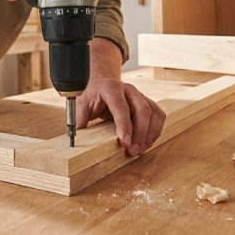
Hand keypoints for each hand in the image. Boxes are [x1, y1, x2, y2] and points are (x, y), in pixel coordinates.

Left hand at [75, 38, 165, 155]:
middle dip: (140, 133)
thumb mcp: (82, 104)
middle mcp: (129, 90)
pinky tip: (146, 143)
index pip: (121, 106)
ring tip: (140, 150)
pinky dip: (155, 132)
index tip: (125, 143)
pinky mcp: (148, 103)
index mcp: (111, 88)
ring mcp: (140, 95)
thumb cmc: (93, 95)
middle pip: (142, 109)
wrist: (103, 83)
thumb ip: (79, 118)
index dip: (124, 125)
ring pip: (154, 113)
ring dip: (149, 134)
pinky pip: (158, 116)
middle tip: (133, 151)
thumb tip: (76, 137)